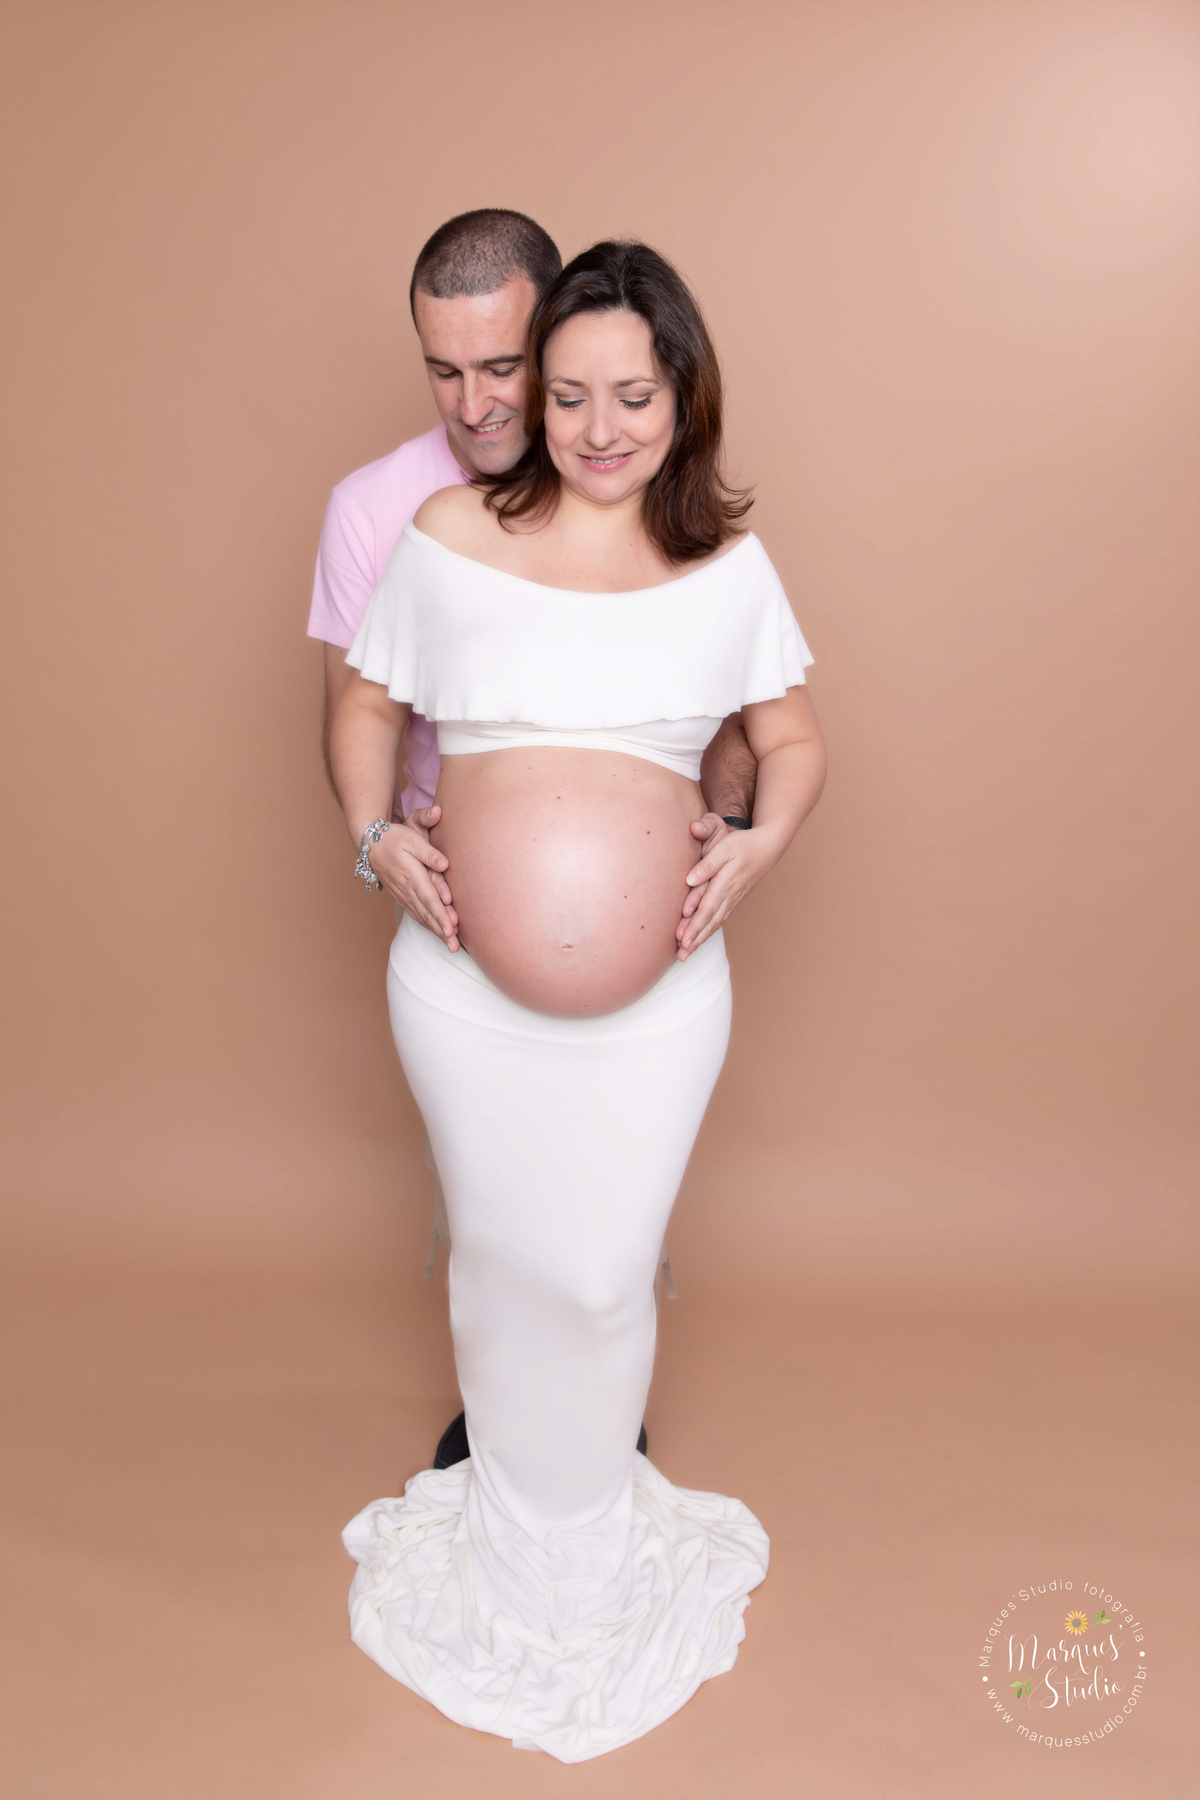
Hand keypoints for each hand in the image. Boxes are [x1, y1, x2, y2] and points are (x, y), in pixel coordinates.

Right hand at [368, 805, 459, 950]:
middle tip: (454, 947)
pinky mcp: (401, 896)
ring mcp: (402, 895)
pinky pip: (415, 914)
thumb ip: (430, 853)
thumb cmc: (394, 839)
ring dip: (435, 932)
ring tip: (449, 945)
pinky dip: (426, 925)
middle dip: (441, 932)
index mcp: (412, 876)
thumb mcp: (412, 839)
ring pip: (421, 917)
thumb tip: (445, 865)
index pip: (429, 900)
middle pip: (427, 914)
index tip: (451, 930)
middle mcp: (407, 890)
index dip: (440, 916)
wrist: (371, 843)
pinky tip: (435, 932)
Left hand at [676, 817, 778, 958]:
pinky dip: (710, 931)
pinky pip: (720, 919)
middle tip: (681, 957)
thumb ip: (706, 865)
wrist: (767, 847)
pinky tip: (702, 938)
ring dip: (700, 940)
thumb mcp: (724, 848)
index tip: (682, 942)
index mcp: (725, 884)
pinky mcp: (735, 899)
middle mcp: (729, 896)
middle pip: (709, 923)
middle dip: (695, 941)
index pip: (706, 910)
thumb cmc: (744, 845)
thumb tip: (689, 880)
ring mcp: (733, 900)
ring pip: (715, 923)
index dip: (694, 927)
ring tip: (687, 953)